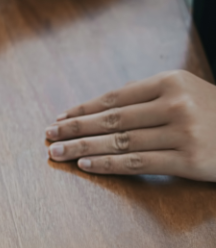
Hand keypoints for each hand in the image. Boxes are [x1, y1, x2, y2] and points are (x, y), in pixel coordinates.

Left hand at [45, 70, 215, 180]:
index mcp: (170, 82)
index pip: (115, 98)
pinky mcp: (190, 160)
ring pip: (120, 141)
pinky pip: (138, 163)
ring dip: (83, 148)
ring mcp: (183, 132)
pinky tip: (86, 165)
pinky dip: (108, 164)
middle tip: (48, 135)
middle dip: (75, 128)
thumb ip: (147, 97)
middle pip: (112, 119)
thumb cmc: (214, 115)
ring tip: (57, 152)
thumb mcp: (186, 92)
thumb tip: (97, 109)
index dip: (83, 109)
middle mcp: (175, 104)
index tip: (60, 117)